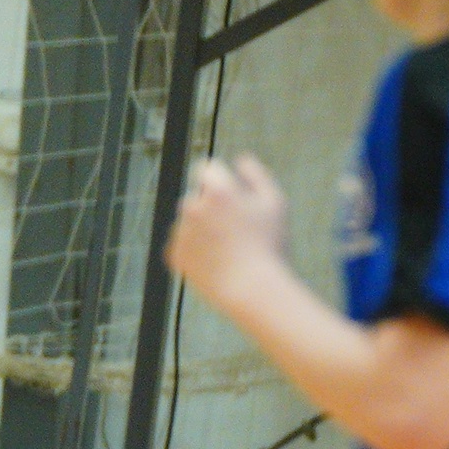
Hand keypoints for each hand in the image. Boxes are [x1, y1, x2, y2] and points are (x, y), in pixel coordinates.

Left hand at [167, 155, 288, 307]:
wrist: (251, 289)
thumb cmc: (269, 244)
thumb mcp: (275, 203)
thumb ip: (257, 174)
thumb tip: (241, 158)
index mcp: (217, 191)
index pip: (206, 168)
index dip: (219, 179)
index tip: (229, 192)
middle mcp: (192, 207)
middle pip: (198, 197)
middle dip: (212, 208)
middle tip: (235, 230)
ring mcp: (179, 232)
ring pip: (189, 222)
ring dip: (203, 229)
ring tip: (227, 249)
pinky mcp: (173, 254)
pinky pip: (182, 244)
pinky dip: (195, 250)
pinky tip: (215, 261)